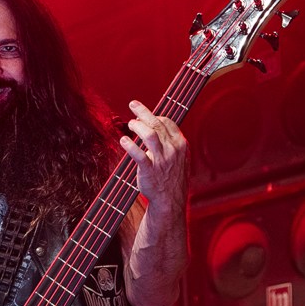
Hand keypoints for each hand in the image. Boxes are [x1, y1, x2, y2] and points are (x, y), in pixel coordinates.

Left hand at [120, 100, 187, 216]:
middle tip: (133, 105)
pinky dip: (130, 146)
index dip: (155, 115)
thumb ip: (171, 142)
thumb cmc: (172, 178)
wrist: (170, 200)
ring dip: (137, 125)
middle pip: (157, 124)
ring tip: (130, 124)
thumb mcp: (180, 157)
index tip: (145, 115)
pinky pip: (138, 154)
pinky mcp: (149, 170)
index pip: (167, 121)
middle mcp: (172, 149)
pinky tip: (123, 140)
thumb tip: (159, 126)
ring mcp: (161, 160)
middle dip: (144, 112)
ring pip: (149, 134)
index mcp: (180, 144)